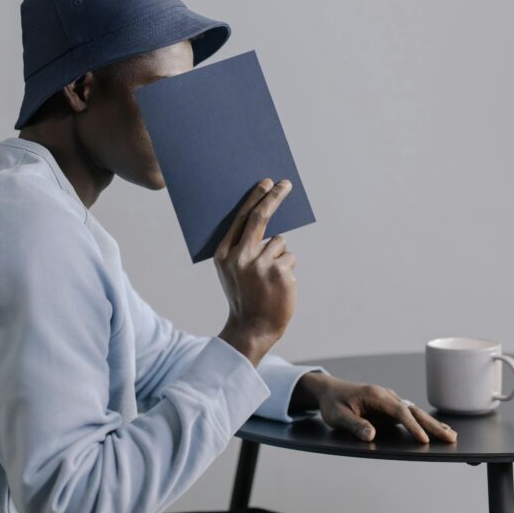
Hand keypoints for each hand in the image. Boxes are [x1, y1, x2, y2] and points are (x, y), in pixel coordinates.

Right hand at [215, 178, 296, 365]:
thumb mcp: (231, 271)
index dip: (255, 198)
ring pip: (280, 243)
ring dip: (279, 256)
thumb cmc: (244, 296)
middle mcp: (240, 257)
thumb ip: (241, 247)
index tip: (267, 183)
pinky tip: (278, 286)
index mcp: (224, 255)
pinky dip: (287, 269)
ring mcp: (260, 265)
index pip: (241, 218)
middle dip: (274, 197)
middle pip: (260, 218)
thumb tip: (262, 217)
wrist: (252, 329)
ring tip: (270, 279)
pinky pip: (289, 258)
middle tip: (285, 183)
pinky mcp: (280, 273)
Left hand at [303, 373, 457, 444]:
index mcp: (375, 395)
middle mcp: (385, 395)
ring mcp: (388, 401)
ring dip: (432, 424)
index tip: (424, 440)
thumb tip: (371, 436)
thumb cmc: (332, 402)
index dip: (412, 426)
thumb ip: (354, 425)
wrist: (329, 390)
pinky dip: (423, 423)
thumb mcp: (337, 416)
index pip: (398, 411)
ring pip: (414, 412)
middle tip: (451, 437)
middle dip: (432, 425)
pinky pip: (409, 415)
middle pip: (412, 410)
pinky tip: (434, 431)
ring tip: (450, 436)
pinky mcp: (388, 407)